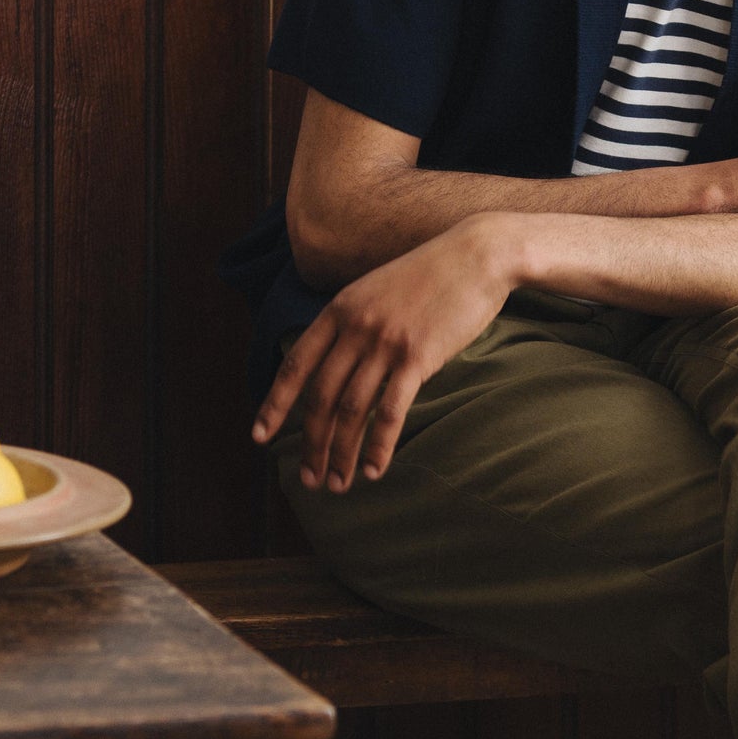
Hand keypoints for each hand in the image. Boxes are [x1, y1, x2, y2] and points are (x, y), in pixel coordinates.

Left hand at [252, 213, 516, 491]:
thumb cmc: (432, 274)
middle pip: (321, 397)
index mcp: (339, 309)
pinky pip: (389, 411)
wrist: (477, 254)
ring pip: (351, 411)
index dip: (275, 404)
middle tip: (308, 479)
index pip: (296, 364)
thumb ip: (353, 320)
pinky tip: (374, 470)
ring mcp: (385, 342)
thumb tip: (337, 362)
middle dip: (310, 444)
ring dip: (341, 454)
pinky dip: (378, 446)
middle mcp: (355, 327)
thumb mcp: (377, 289)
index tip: (260, 436)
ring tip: (338, 484)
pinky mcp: (417, 357)